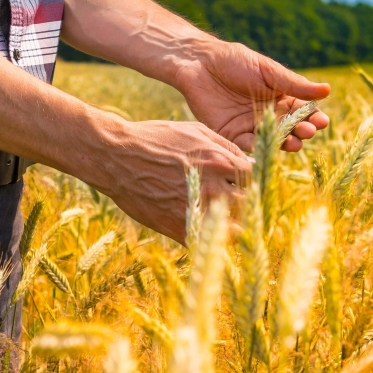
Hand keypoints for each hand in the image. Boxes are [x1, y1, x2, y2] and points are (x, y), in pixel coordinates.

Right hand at [88, 118, 250, 243]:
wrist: (116, 158)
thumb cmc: (155, 139)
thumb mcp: (194, 131)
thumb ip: (225, 146)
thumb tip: (248, 162)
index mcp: (221, 162)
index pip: (255, 179)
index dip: (252, 180)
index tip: (245, 183)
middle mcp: (214, 188)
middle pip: (248, 205)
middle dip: (245, 203)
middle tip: (235, 202)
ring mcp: (197, 210)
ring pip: (233, 229)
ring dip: (231, 224)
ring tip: (221, 218)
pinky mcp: (179, 228)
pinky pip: (206, 241)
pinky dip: (207, 237)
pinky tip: (202, 227)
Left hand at [173, 40, 331, 151]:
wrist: (199, 64)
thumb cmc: (235, 61)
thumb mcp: (268, 71)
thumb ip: (294, 84)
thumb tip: (327, 90)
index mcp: (280, 97)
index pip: (302, 111)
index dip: (313, 117)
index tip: (321, 121)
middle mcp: (268, 115)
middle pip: (290, 128)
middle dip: (301, 131)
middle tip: (307, 132)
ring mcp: (251, 126)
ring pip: (272, 140)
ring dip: (284, 142)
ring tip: (294, 142)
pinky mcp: (231, 135)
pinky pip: (247, 145)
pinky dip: (257, 148)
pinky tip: (266, 147)